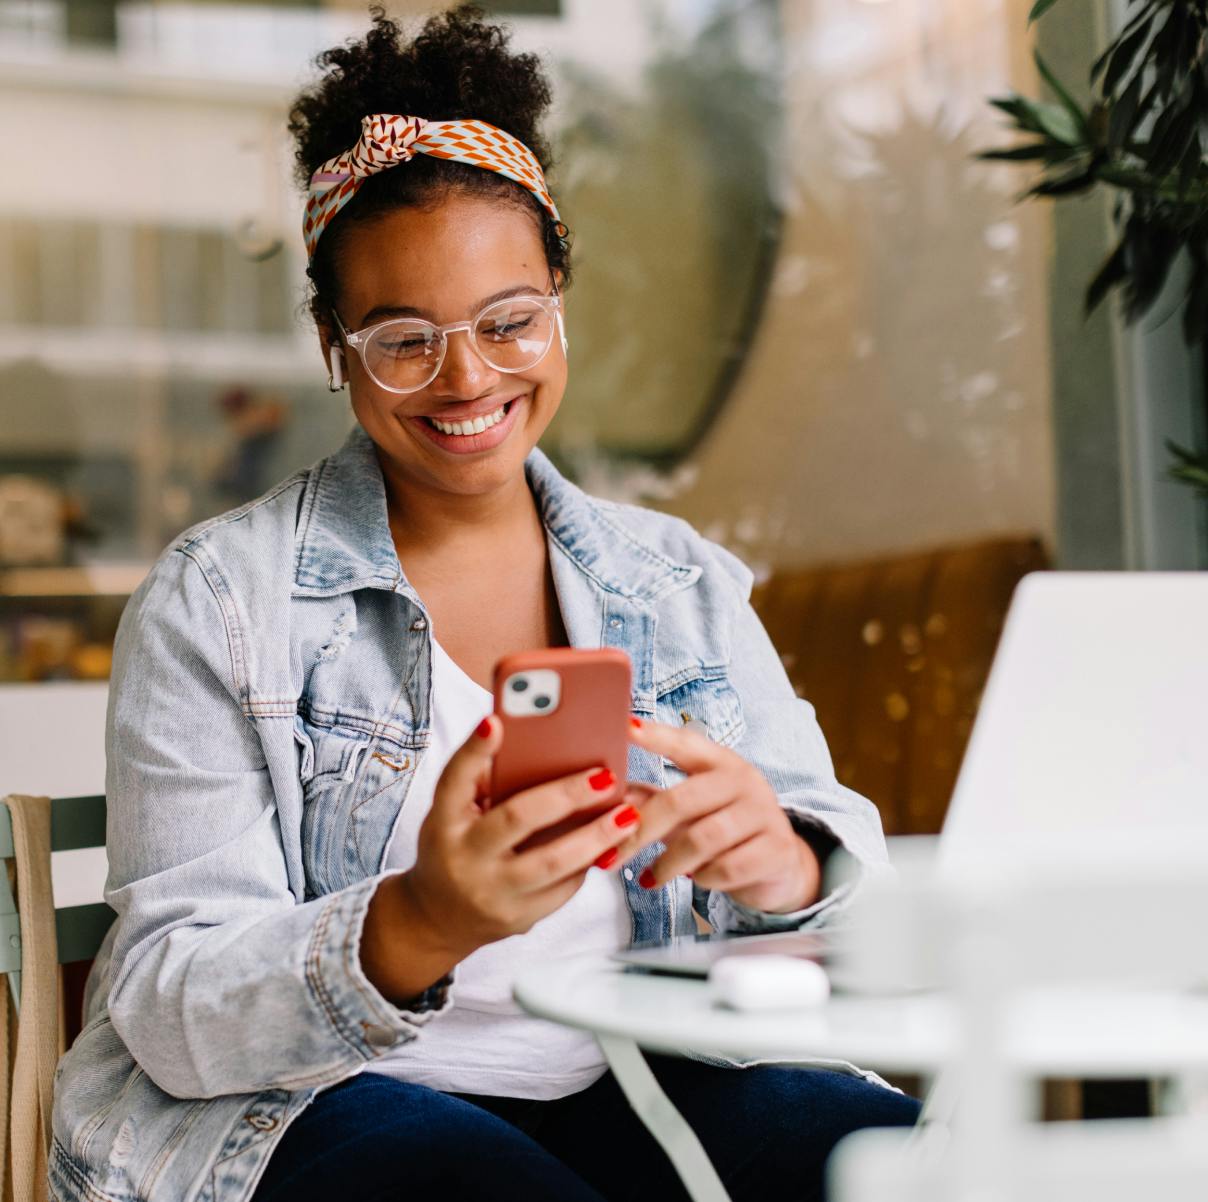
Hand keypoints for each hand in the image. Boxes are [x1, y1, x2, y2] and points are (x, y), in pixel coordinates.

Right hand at [399, 714, 644, 959]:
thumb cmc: (454, 847)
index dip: (474, 751)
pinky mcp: (518, 919)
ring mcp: (491, 892)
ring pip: (551, 862)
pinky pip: (562, 888)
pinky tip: (610, 842)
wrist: (438, 918)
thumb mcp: (453, 814)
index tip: (496, 721)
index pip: (455, 780)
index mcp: (444, 821)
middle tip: (606, 776)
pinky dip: (588, 862)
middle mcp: (463, 857)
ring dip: (596, 836)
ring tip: (627, 813)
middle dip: (566, 795)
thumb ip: (484, 782)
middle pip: (517, 819)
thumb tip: (535, 743)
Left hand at [613, 718, 820, 913]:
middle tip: (609, 856)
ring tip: (650, 878)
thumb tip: (604, 792)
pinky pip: (727, 868)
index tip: (624, 726)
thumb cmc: (724, 831)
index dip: (655, 735)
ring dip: (668, 864)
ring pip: (702, 839)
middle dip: (640, 831)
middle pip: (681, 800)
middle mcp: (744, 780)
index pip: (685, 744)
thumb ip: (651, 800)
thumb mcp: (690, 811)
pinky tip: (695, 881)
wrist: (781, 865)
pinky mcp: (776, 849)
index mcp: (720, 762)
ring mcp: (764, 813)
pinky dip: (703, 879)